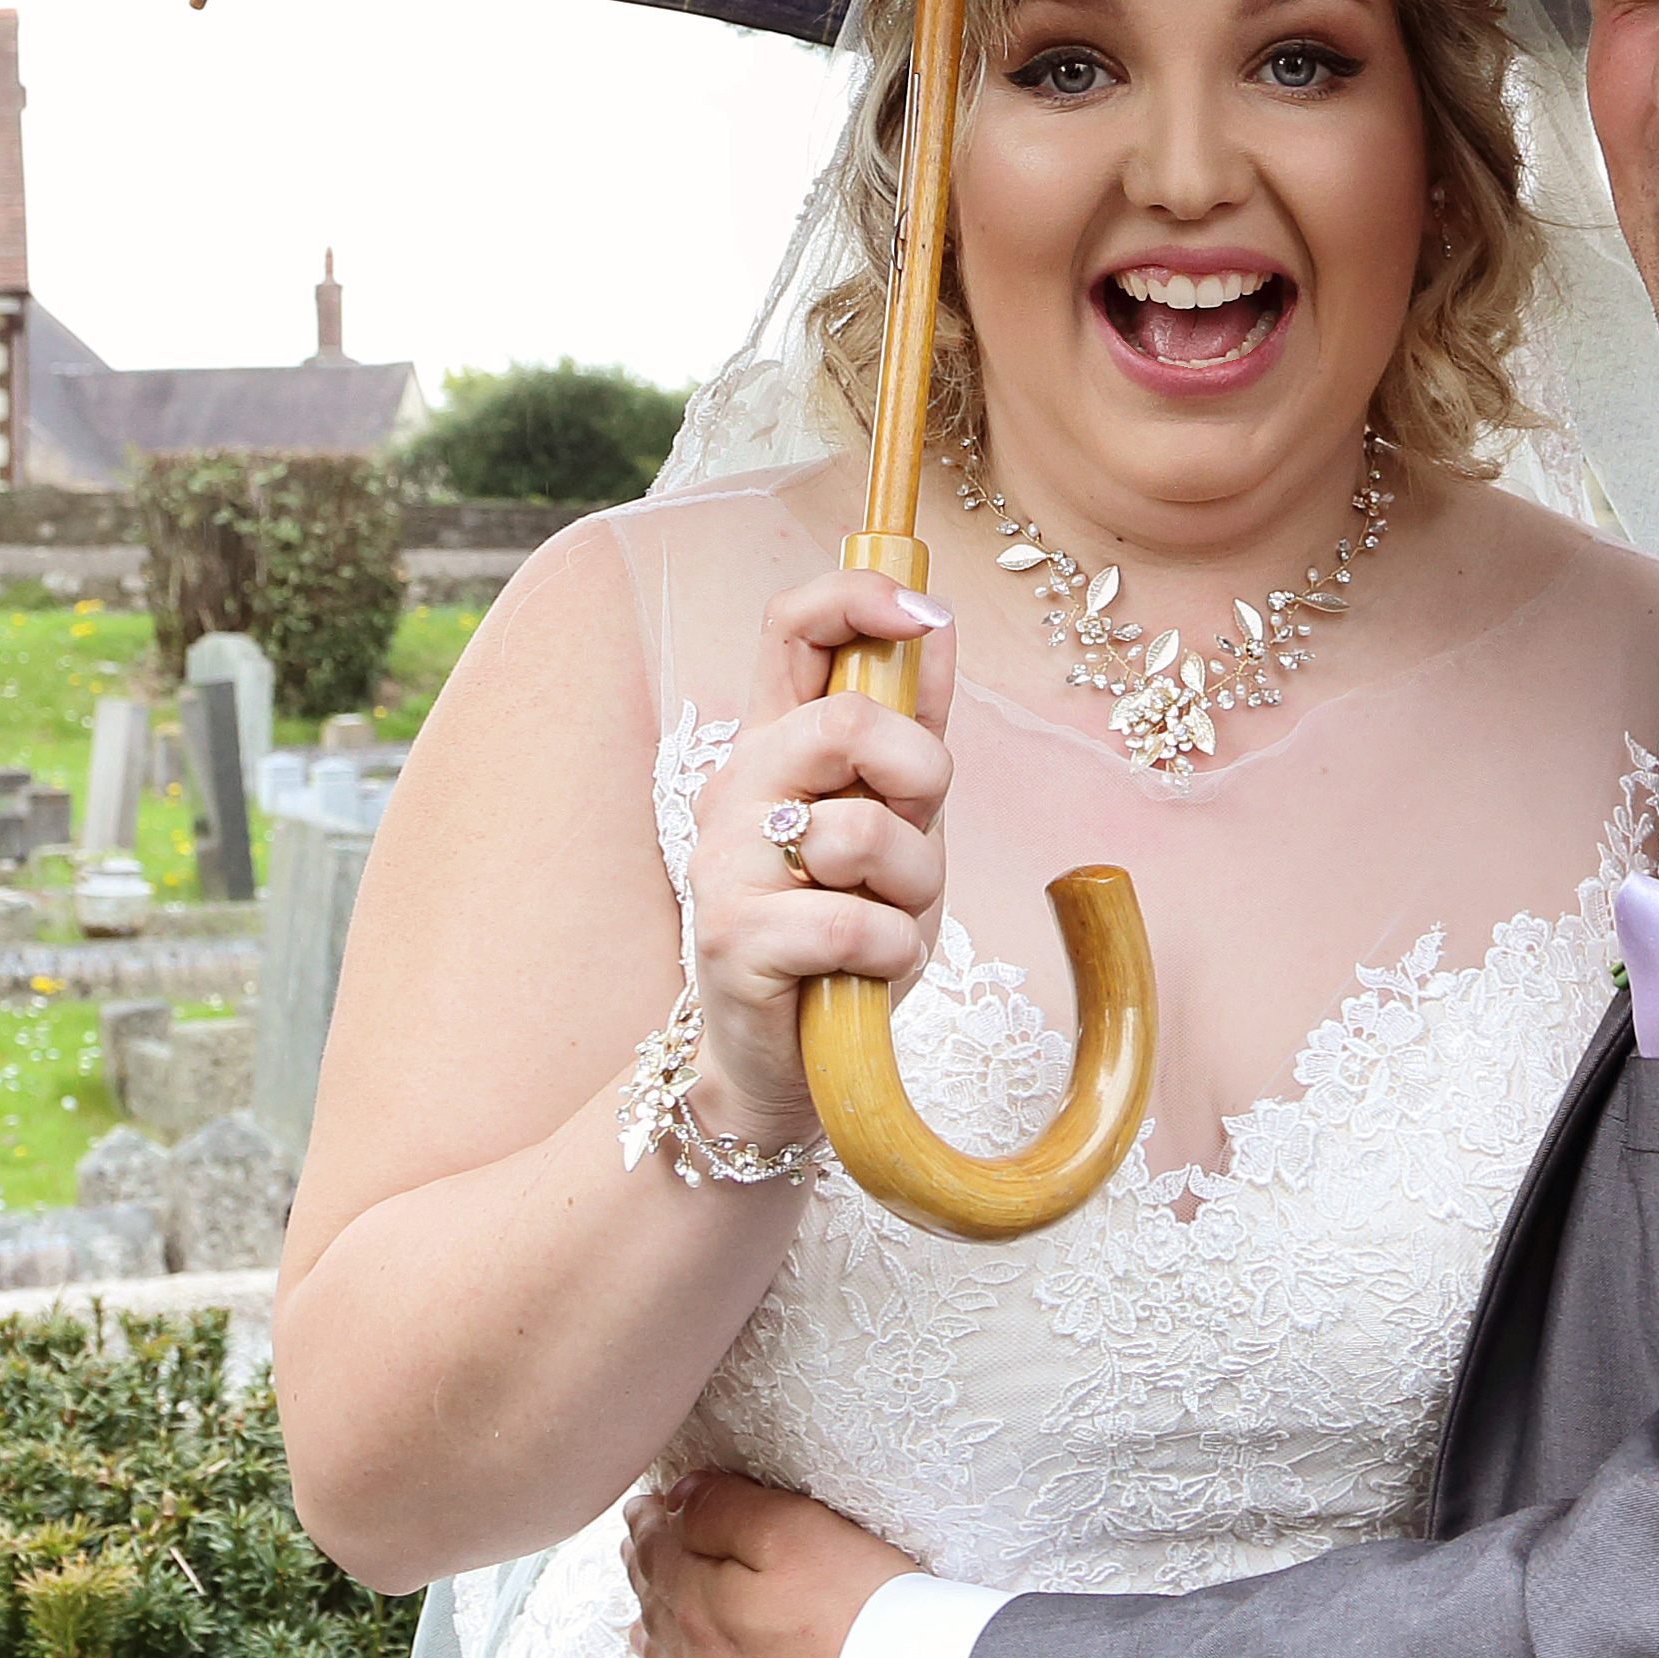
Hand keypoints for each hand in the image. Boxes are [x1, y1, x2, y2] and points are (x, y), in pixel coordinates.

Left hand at [629, 1466, 912, 1657]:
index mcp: (705, 1610)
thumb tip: (677, 1502)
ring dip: (655, 1654)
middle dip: (648, 1582)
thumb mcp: (796, 1531)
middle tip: (638, 1555)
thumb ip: (727, 1512)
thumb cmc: (866, 1616)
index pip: (661, 1560)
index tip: (642, 1509)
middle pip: (664, 1620)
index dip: (650, 1528)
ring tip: (639, 1632)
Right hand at [677, 569, 959, 1147]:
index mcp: (773, 744)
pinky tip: (864, 969)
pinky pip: (854, 922)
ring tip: (884, 920)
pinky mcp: (731, 939)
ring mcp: (723, 862)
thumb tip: (936, 623)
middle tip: (916, 828)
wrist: (784, 1059)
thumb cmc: (844, 930)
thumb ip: (911, 729)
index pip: (792, 626)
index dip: (858, 598)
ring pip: (861, 831)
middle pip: (846, 722)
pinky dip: (890, 951)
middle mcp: (735, 787)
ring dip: (911, 886)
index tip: (922, 612)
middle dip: (920, 776)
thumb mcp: (896, 820)